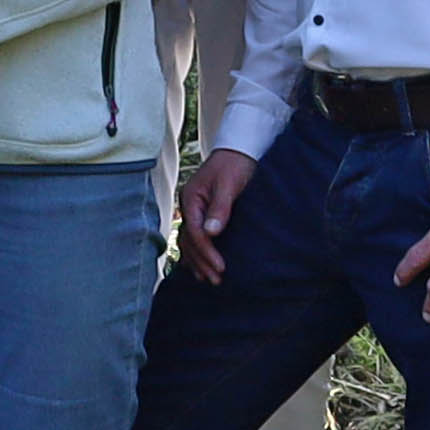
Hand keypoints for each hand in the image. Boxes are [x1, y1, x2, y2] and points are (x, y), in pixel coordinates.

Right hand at [178, 148, 259, 282]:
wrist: (239, 150)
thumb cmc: (235, 165)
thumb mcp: (228, 184)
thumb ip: (220, 208)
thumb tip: (211, 233)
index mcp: (191, 199)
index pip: (194, 232)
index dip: (206, 252)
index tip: (220, 267)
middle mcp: (189, 206)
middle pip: (189, 241)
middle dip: (201, 262)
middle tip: (216, 280)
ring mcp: (194, 209)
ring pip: (189, 241)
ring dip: (197, 261)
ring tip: (208, 279)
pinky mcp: (203, 212)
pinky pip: (195, 237)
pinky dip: (197, 252)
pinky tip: (201, 265)